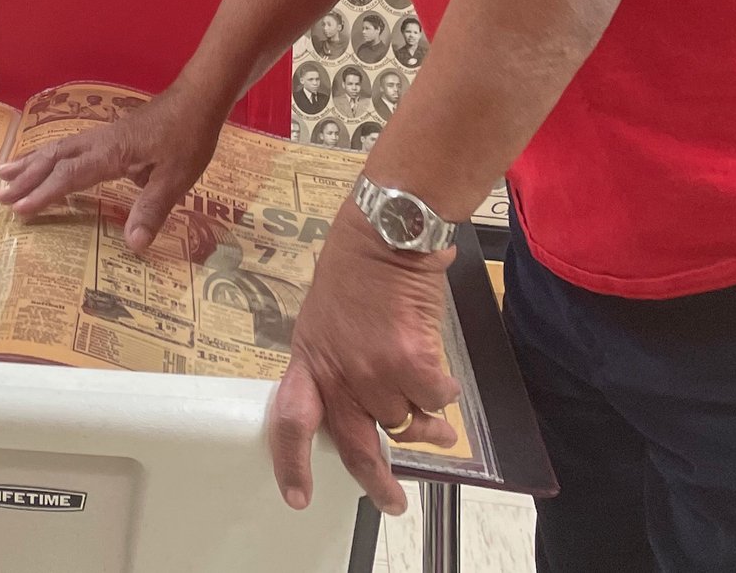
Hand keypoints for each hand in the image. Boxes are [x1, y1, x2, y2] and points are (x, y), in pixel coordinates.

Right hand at [0, 87, 222, 256]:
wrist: (197, 100)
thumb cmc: (187, 138)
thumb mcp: (176, 178)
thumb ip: (152, 209)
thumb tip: (133, 245)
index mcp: (111, 154)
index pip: (70, 175)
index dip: (44, 193)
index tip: (20, 209)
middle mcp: (99, 142)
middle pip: (54, 158)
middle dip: (26, 177)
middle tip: (0, 196)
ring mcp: (102, 136)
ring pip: (58, 148)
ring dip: (31, 162)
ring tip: (5, 173)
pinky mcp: (109, 135)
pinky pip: (69, 145)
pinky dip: (49, 155)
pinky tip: (45, 159)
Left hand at [266, 215, 460, 514]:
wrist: (386, 234)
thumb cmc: (355, 269)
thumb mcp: (323, 319)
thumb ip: (334, 365)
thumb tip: (365, 409)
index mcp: (310, 360)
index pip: (291, 421)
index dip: (293, 464)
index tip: (297, 497)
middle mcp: (339, 373)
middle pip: (357, 444)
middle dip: (377, 482)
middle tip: (393, 501)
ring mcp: (374, 370)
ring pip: (405, 421)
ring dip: (426, 425)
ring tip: (439, 424)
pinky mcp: (411, 362)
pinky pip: (435, 397)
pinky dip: (444, 392)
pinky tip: (443, 376)